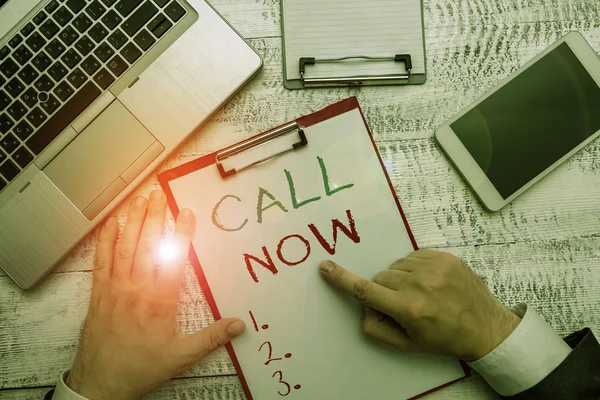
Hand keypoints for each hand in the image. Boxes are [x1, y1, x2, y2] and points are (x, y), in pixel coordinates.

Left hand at [67, 190, 245, 399]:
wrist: (102, 381)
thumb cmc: (141, 366)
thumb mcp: (181, 356)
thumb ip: (211, 338)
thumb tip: (239, 326)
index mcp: (160, 302)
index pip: (173, 259)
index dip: (181, 234)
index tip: (186, 214)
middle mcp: (137, 289)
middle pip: (147, 245)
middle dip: (154, 217)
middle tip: (159, 195)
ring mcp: (116, 288)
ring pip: (125, 248)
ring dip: (133, 222)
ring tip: (140, 200)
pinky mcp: (100, 293)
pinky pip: (101, 261)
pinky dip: (105, 240)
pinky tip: (111, 223)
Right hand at [319, 249, 520, 360]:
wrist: (486, 326)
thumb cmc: (444, 339)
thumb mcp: (407, 345)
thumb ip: (376, 328)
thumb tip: (363, 307)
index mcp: (409, 308)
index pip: (366, 290)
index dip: (342, 279)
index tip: (325, 267)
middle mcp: (420, 284)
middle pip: (380, 277)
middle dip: (385, 290)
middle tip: (403, 304)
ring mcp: (434, 267)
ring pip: (395, 266)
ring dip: (400, 278)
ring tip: (420, 293)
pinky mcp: (444, 257)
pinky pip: (412, 256)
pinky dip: (414, 268)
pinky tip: (428, 282)